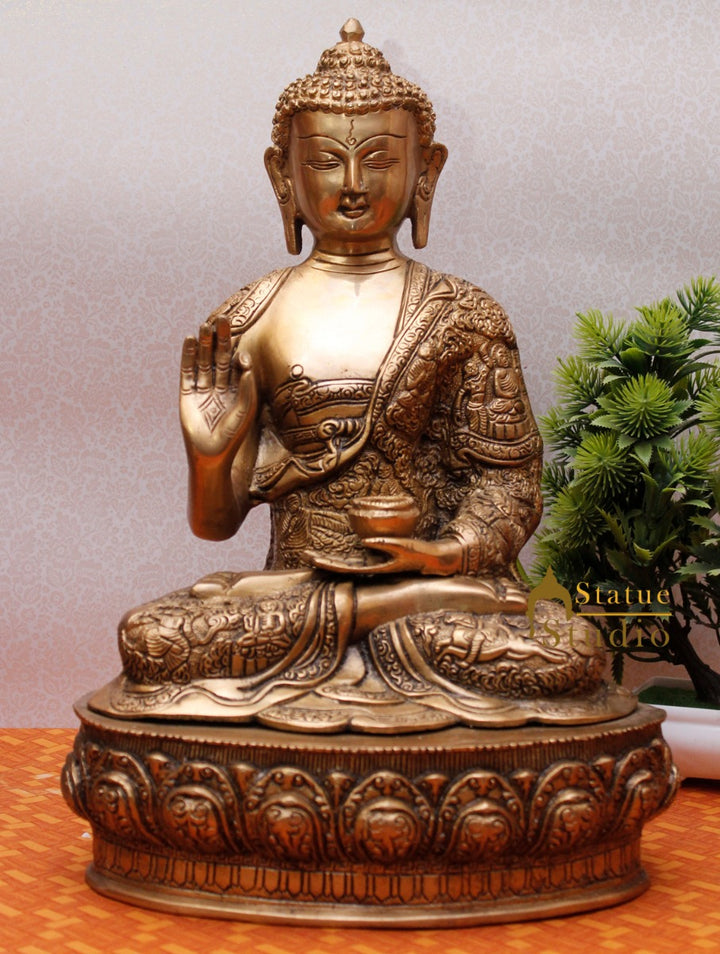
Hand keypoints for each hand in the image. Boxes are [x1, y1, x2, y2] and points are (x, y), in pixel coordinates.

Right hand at [180, 317, 256, 461]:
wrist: (211, 455)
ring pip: (204, 361)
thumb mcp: (245, 411)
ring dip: (204, 344)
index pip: (236, 365)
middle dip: (220, 339)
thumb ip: (248, 388)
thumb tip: (248, 364)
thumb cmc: (232, 437)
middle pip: (220, 357)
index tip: (239, 343)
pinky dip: (188, 355)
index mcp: (236, 390)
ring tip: (205, 325)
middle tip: (221, 319)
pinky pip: (188, 371)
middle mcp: (220, 387)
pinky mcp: (187, 393)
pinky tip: (190, 340)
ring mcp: (202, 389)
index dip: (237, 353)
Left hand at [304, 536, 462, 575]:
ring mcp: (373, 563)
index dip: (328, 564)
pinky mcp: (377, 558)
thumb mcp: (404, 547)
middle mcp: (371, 567)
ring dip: (330, 560)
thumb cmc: (419, 554)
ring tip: (312, 555)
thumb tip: (364, 541)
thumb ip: (386, 544)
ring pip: (346, 564)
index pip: (346, 568)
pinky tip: (333, 554)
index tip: (311, 558)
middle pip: (342, 567)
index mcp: (375, 568)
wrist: (433, 561)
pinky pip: (356, 558)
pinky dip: (343, 557)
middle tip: (304, 556)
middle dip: (323, 562)